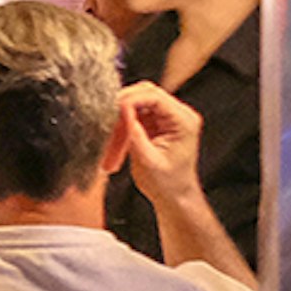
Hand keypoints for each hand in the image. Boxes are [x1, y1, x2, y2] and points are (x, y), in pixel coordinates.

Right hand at [120, 80, 206, 200]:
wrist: (174, 197)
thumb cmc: (167, 184)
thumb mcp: (148, 161)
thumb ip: (135, 134)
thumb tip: (121, 110)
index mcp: (184, 121)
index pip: (155, 97)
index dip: (130, 99)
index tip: (111, 109)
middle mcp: (178, 115)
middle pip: (146, 93)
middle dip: (122, 105)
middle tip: (106, 120)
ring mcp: (167, 117)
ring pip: (136, 101)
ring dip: (120, 117)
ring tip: (111, 138)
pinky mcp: (155, 122)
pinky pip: (133, 113)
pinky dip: (121, 124)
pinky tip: (116, 140)